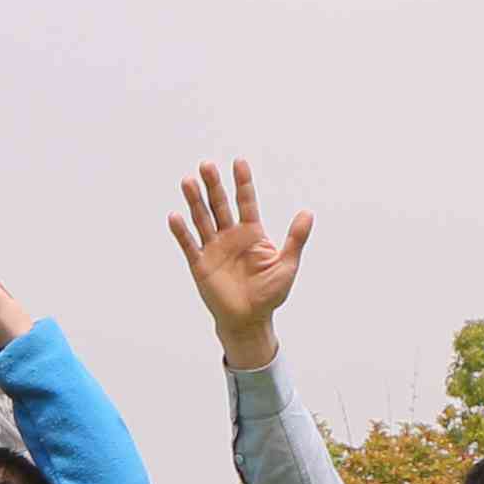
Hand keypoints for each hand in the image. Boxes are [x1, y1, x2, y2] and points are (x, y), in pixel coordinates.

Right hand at [171, 159, 310, 369]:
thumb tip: (308, 213)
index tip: (239, 162)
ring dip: (195, 201)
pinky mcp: (200, 264)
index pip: (246, 202)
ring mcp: (214, 249)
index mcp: (251, 233)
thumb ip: (295, 239)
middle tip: (206, 165)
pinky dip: (182, 231)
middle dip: (213, 185)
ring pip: (202, 219)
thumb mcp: (287, 265)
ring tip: (188, 182)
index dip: (242, 183)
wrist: (249, 320)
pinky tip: (175, 216)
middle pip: (219, 205)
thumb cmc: (269, 295)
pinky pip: (190, 245)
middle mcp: (230, 236)